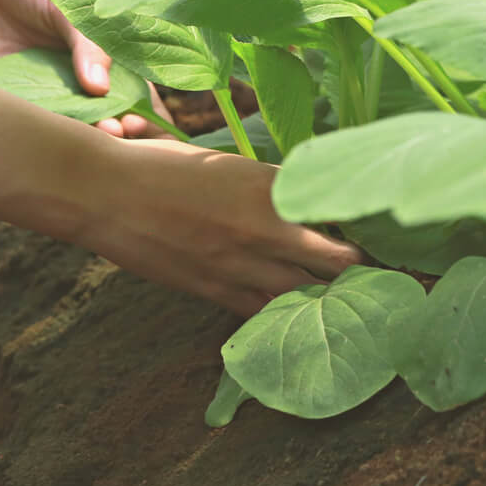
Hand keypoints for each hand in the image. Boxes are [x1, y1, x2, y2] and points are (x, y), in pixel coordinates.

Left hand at [0, 0, 168, 137]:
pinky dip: (47, 133)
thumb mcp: (68, 4)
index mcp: (102, 54)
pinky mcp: (11, 98)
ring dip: (88, 136)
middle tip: (121, 130)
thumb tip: (101, 87)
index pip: (133, 89)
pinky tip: (59, 134)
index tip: (142, 118)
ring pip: (74, 125)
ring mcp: (47, 92)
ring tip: (99, 135)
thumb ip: (88, 43)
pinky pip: (32, 122)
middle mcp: (78, 79)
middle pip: (108, 115)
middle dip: (120, 130)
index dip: (143, 109)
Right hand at [66, 135, 364, 316]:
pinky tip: (298, 321)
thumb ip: (264, 185)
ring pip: (304, 295)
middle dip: (360, 269)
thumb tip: (294, 201)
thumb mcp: (223, 163)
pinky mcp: (214, 290)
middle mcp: (264, 225)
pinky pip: (263, 313)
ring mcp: (240, 263)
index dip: (360, 222)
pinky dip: (285, 317)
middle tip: (378, 274)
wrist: (107, 193)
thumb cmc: (162, 166)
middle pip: (335, 259)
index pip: (333, 209)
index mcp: (268, 184)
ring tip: (351, 305)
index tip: (376, 229)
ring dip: (329, 301)